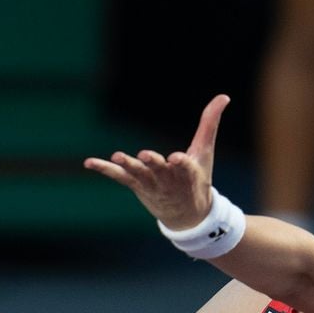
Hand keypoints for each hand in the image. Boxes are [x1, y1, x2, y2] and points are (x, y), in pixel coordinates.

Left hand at [84, 94, 229, 229]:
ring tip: (117, 156)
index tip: (176, 158)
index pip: (185, 167)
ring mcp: (150, 183)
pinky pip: (119, 177)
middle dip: (153, 164)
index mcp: (187, 173)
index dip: (180, 163)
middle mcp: (168, 180)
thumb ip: (210, 123)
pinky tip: (89, 162)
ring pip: (138, 174)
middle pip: (159, 170)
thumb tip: (224, 96)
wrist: (187, 216)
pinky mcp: (136, 185)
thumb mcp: (206, 151)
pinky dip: (104, 169)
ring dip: (128, 165)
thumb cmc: (197, 179)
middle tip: (146, 155)